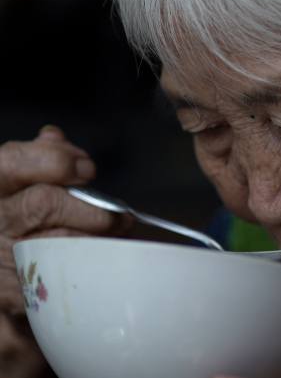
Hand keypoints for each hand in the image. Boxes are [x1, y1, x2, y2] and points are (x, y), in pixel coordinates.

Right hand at [0, 126, 132, 314]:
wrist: (2, 262)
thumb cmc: (14, 216)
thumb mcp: (15, 183)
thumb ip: (36, 158)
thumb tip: (54, 136)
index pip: (15, 162)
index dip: (56, 161)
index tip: (88, 169)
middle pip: (45, 204)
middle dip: (93, 208)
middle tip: (120, 215)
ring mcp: (0, 258)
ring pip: (61, 244)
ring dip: (100, 239)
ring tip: (119, 236)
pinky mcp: (14, 292)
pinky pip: (65, 279)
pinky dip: (94, 270)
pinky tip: (107, 263)